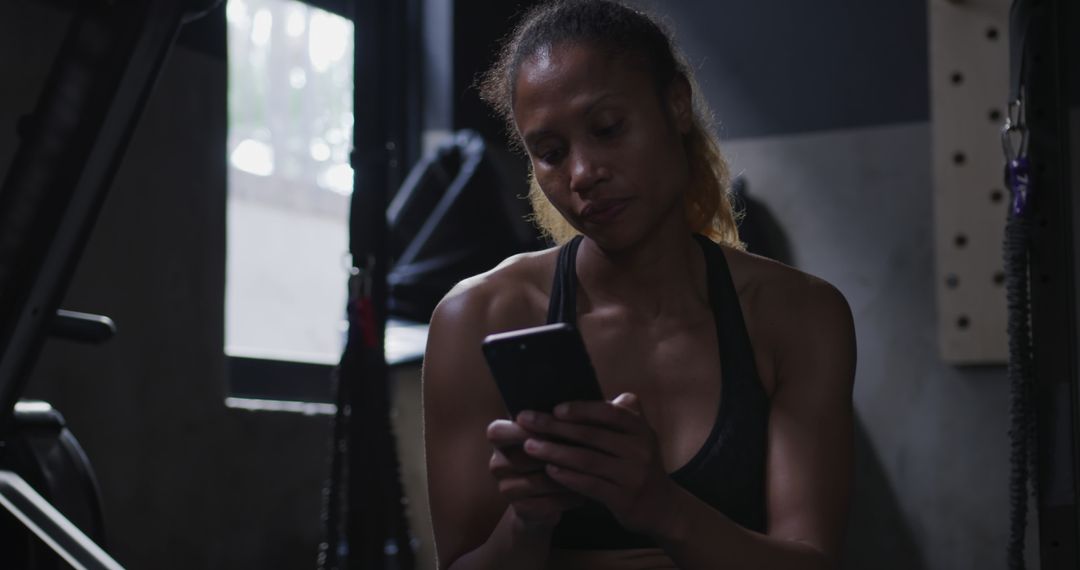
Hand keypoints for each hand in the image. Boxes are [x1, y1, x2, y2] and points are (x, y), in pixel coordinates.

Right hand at [486, 418, 586, 527]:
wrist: (546, 497)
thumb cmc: (552, 453)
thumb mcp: (549, 433)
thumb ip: (553, 420)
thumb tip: (572, 405)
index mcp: (498, 438)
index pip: (499, 431)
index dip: (523, 431)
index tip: (551, 428)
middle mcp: (497, 463)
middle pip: (523, 457)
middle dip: (554, 454)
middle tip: (583, 451)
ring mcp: (506, 488)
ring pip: (537, 482)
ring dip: (565, 478)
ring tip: (589, 473)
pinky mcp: (520, 510)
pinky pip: (545, 504)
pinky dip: (566, 499)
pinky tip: (583, 494)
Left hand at [515, 393, 677, 535]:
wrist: (662, 507)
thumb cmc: (638, 465)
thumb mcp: (639, 436)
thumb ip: (621, 414)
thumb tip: (589, 391)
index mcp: (641, 429)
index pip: (610, 413)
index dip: (582, 409)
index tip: (555, 408)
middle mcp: (640, 449)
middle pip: (592, 435)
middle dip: (556, 427)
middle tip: (527, 422)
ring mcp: (633, 475)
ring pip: (587, 460)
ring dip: (555, 451)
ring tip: (530, 446)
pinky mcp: (624, 499)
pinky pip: (590, 485)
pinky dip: (568, 476)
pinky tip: (550, 470)